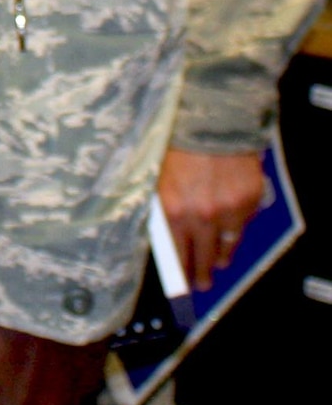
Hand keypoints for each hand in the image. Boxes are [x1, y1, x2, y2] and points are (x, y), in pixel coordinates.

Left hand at [159, 146, 265, 291]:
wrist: (209, 117)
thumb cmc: (176, 142)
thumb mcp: (156, 173)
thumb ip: (160, 202)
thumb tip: (160, 230)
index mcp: (172, 208)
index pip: (175, 253)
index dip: (179, 272)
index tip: (182, 287)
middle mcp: (201, 214)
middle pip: (203, 256)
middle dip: (202, 272)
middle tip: (201, 283)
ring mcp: (228, 210)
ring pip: (227, 245)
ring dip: (221, 255)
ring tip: (217, 262)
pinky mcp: (248, 201)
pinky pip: (242, 224)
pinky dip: (236, 227)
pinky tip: (230, 231)